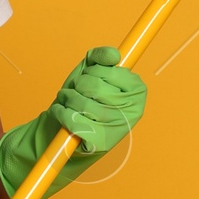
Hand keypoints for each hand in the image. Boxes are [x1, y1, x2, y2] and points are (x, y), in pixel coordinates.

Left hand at [0, 45, 147, 198]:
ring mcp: (118, 128)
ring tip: (65, 99)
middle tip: (74, 89)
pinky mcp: (101, 143)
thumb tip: (115, 55)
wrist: (72, 129)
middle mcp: (133, 110)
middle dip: (77, 84)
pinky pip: (74, 121)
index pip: (108, 70)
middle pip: (93, 86)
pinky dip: (61, 112)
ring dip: (67, 97)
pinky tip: (60, 111)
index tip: (90, 76)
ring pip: (82, 103)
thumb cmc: (85, 96)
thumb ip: (102, 57)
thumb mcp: (93, 71)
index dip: (92, 71)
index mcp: (138, 90)